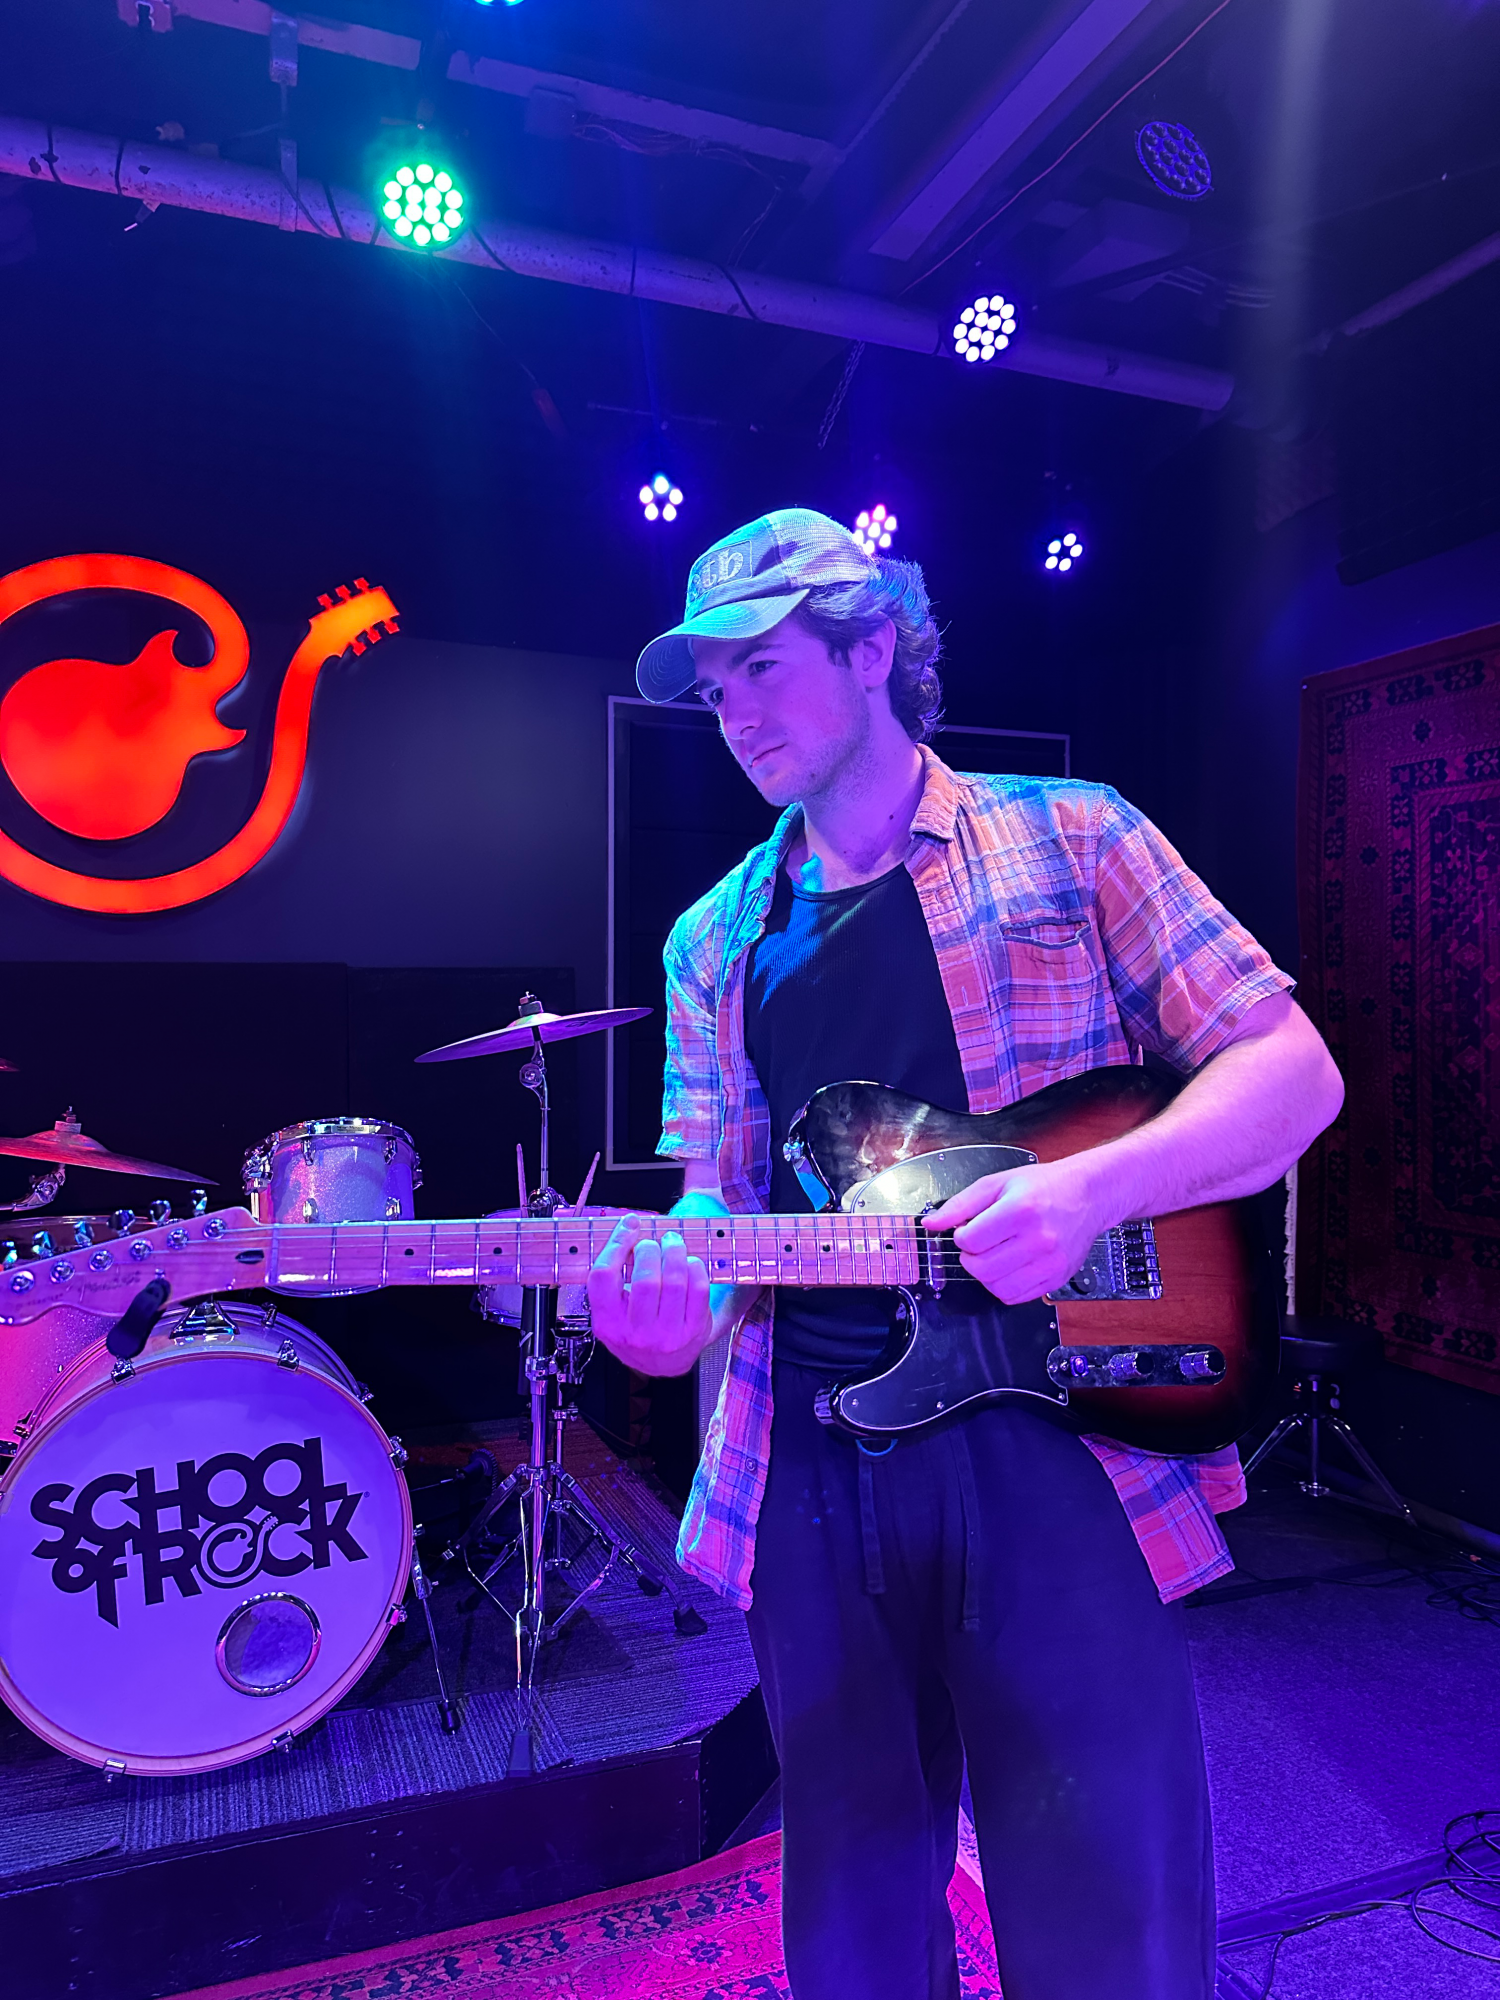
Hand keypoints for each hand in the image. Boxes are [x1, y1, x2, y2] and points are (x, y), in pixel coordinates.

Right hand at [586, 1216, 712, 1375]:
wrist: (662, 1363)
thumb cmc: (635, 1326)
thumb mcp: (612, 1308)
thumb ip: (613, 1273)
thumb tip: (630, 1224)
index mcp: (607, 1322)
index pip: (604, 1276)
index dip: (617, 1244)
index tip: (630, 1225)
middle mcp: (634, 1333)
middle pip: (644, 1279)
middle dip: (649, 1249)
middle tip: (652, 1243)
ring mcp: (666, 1335)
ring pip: (673, 1281)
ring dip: (674, 1252)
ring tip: (672, 1243)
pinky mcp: (693, 1330)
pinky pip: (697, 1288)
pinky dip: (694, 1266)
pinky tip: (688, 1262)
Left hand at [923, 1158, 1106, 1303]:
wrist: (1087, 1195)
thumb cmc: (1043, 1186)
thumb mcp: (997, 1183)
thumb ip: (960, 1204)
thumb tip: (930, 1223)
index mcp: (1021, 1210)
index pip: (970, 1240)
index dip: (961, 1236)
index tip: (968, 1230)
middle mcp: (1038, 1239)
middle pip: (981, 1268)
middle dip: (969, 1258)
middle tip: (978, 1245)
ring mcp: (1050, 1262)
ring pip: (997, 1288)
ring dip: (985, 1275)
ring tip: (993, 1255)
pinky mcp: (1056, 1278)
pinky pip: (1016, 1297)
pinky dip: (1003, 1286)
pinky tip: (1008, 1267)